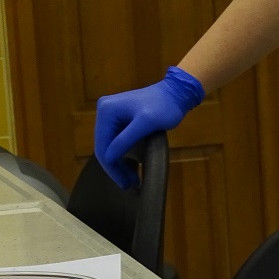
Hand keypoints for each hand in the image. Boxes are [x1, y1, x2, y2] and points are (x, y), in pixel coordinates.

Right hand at [94, 66, 204, 187]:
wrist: (175, 93)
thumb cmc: (164, 107)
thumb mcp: (145, 124)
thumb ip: (125, 140)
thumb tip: (109, 158)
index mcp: (107, 111)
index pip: (103, 146)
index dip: (113, 168)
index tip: (125, 184)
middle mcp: (104, 111)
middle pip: (104, 147)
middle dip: (116, 168)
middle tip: (129, 185)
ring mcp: (111, 115)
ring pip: (109, 146)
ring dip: (119, 164)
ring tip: (132, 180)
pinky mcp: (118, 119)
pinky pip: (116, 142)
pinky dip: (123, 156)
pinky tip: (131, 168)